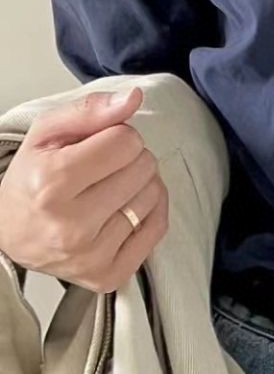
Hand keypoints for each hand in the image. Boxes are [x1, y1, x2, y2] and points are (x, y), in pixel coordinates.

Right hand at [0, 86, 168, 293]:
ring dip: (140, 184)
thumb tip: (133, 98)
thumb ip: (91, 110)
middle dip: (129, 159)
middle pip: (144, 166)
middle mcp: (72, 225)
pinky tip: (124, 208)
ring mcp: (92, 255)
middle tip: (102, 169)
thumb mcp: (48, 134)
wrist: (9, 233)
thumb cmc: (32, 178)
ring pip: (154, 194)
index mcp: (52, 183)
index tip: (97, 146)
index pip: (126, 141)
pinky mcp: (109, 275)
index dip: (117, 136)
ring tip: (109, 188)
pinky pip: (158, 227)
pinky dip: (150, 211)